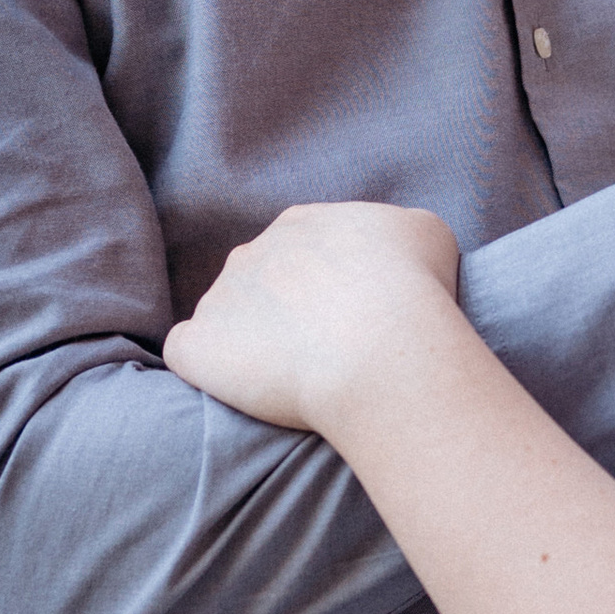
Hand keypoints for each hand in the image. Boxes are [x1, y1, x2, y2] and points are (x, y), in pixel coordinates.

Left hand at [162, 204, 462, 437]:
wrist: (381, 347)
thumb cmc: (414, 292)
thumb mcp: (427, 235)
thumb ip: (397, 234)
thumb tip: (392, 250)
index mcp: (303, 224)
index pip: (299, 252)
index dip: (321, 291)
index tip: (346, 324)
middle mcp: (253, 251)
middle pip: (257, 283)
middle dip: (282, 316)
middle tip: (322, 357)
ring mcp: (219, 298)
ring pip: (222, 319)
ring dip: (246, 345)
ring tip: (289, 382)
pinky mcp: (196, 346)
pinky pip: (187, 353)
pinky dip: (207, 368)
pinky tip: (239, 389)